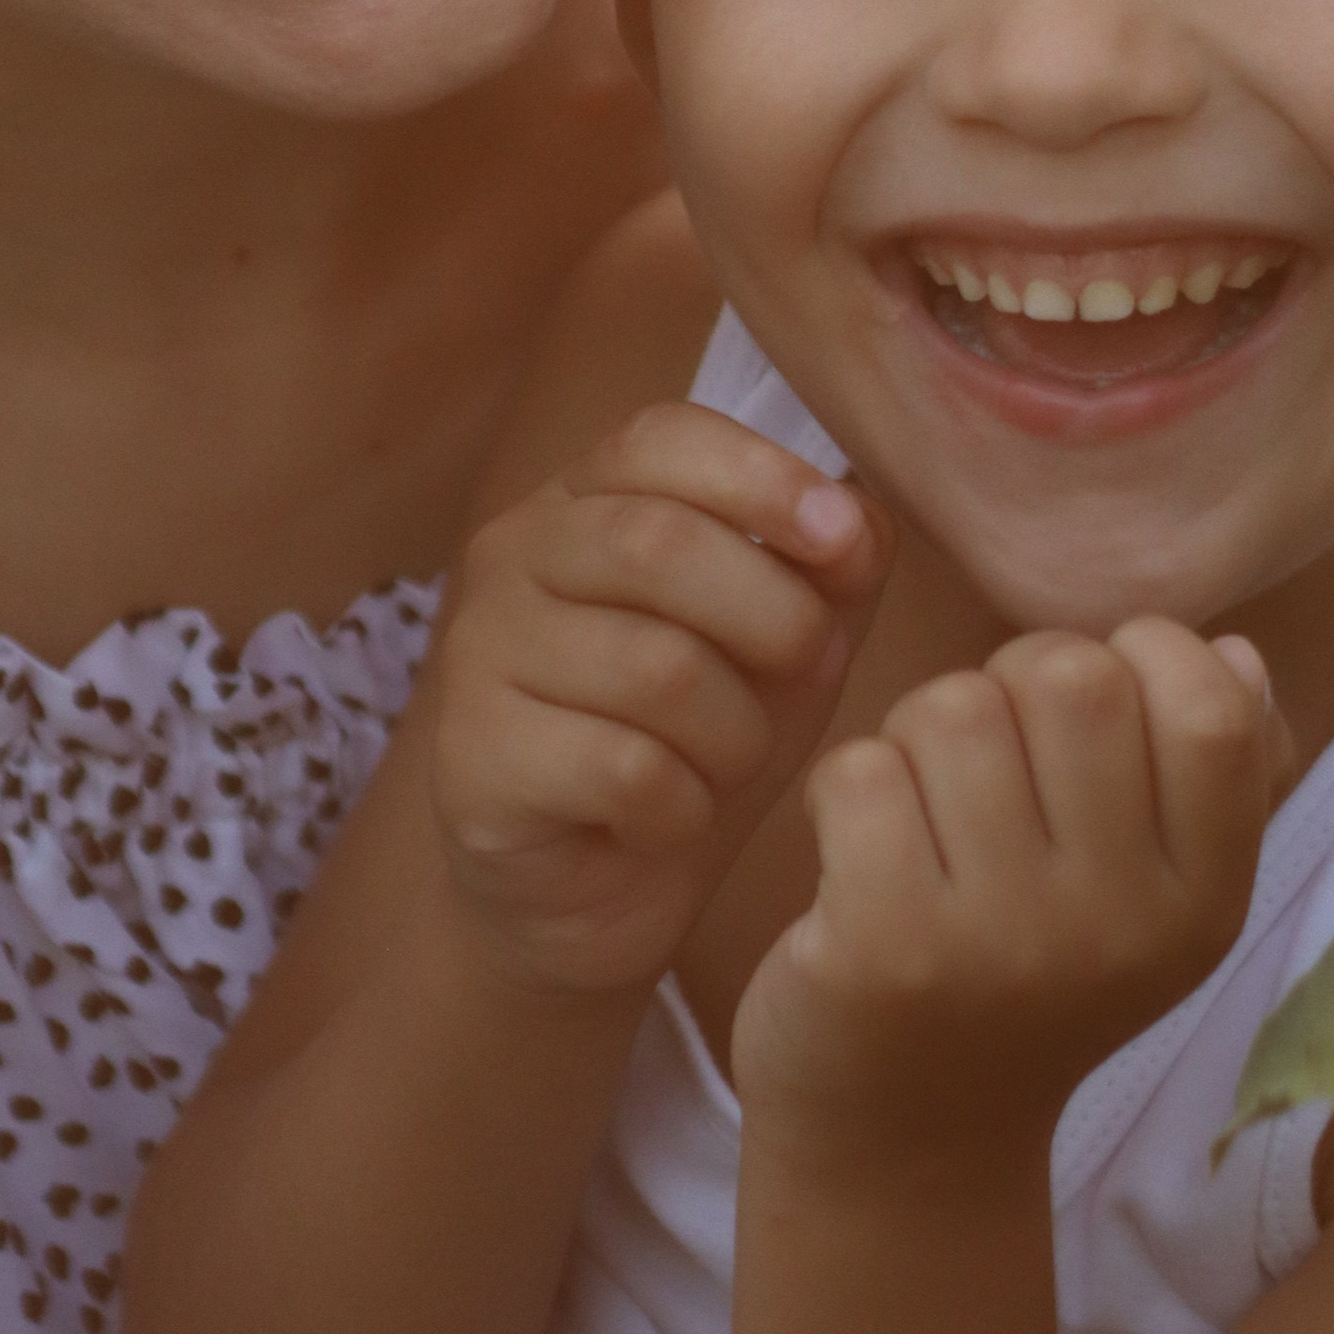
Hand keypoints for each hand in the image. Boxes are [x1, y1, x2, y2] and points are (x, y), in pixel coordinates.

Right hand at [431, 403, 893, 998]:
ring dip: (735, 730)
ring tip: (730, 761)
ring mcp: (479, 653)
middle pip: (658, 544)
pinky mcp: (473, 760)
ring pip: (653, 666)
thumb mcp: (781, 643)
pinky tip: (671, 819)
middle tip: (812, 670)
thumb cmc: (694, 742)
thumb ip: (828, 567)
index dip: (760, 477)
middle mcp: (513, 555)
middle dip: (773, 612)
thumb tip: (860, 518)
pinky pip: (622, 767)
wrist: (594, 895)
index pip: (657, 438)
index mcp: (583, 500)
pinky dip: (683, 804)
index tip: (843, 538)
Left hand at [732, 621, 1285, 1186]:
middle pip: (1070, 676)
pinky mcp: (887, 949)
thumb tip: (1238, 653)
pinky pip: (860, 770)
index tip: (1092, 711)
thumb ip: (1208, 778)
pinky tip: (857, 853)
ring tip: (922, 810)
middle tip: (988, 757)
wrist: (911, 1144)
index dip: (1144, 655)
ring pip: (953, 708)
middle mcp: (1119, 925)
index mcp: (1201, 901)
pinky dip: (842, 790)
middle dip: (1010, 680)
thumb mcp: (1148, 901)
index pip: (1211, 706)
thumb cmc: (1027, 977)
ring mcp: (1004, 941)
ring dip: (918, 736)